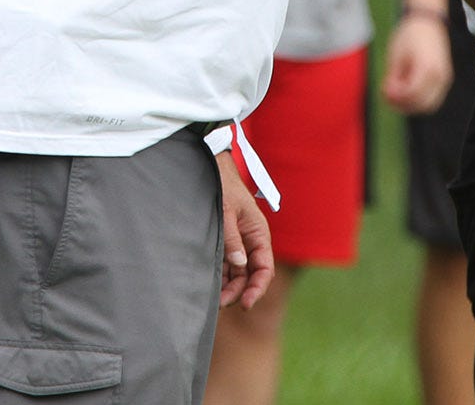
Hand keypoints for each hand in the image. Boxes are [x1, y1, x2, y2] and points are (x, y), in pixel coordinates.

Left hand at [217, 151, 274, 309]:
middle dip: (238, 291)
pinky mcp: (224, 244)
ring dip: (228, 287)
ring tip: (213, 300)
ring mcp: (237, 244)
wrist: (212, 169)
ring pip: (237, 273)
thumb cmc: (223, 186)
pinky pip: (225, 265)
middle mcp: (250, 242)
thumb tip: (238, 264)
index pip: (264, 268)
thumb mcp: (226, 211)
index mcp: (258, 234)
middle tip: (221, 304)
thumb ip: (231, 238)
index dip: (257, 288)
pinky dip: (220, 277)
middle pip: (250, 275)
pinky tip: (209, 286)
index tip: (245, 304)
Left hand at [378, 12, 452, 115]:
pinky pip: (433, 99)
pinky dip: (419, 100)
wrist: (427, 21)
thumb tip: (388, 96)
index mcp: (427, 68)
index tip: (384, 91)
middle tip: (388, 96)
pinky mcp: (445, 79)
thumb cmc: (409, 35)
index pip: (411, 94)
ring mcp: (445, 79)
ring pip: (429, 106)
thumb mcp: (395, 56)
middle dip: (403, 105)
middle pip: (421, 105)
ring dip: (412, 105)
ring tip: (396, 92)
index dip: (396, 97)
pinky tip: (406, 90)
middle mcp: (440, 76)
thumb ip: (392, 78)